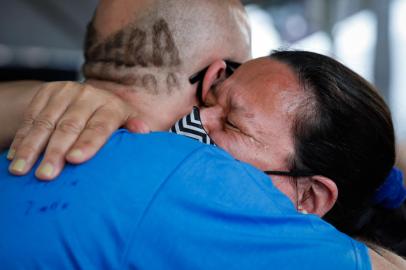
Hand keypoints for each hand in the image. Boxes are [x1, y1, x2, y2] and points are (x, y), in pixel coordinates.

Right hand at [7, 81, 148, 179]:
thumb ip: (135, 129)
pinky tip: (13, 156)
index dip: (88, 143)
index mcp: (111, 106)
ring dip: (30, 148)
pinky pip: (30, 118)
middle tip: (46, 175)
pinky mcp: (45, 92)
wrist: (88, 96)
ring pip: (45, 122)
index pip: (100, 126)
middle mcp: (88, 96)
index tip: (75, 160)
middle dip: (55, 152)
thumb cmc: (111, 119)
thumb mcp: (127, 122)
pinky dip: (21, 138)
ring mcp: (64, 92)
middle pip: (69, 127)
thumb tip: (145, 132)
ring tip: (20, 170)